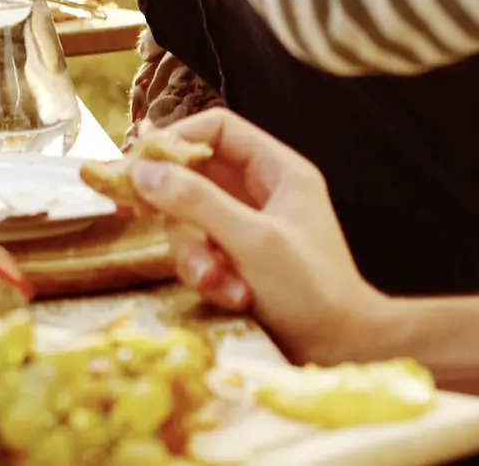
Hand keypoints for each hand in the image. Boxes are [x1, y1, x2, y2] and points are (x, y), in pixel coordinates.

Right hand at [129, 108, 390, 364]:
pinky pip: (202, 256)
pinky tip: (232, 298)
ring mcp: (247, 228)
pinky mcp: (237, 262)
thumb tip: (144, 170)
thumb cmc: (311, 289)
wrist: (338, 349)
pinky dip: (209, 278)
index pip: (219, 129)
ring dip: (196, 257)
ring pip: (191, 223)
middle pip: (194, 179)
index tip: (140, 163)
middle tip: (151, 225)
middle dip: (181, 216)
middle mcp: (262, 193)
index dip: (178, 139)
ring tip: (218, 284)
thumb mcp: (252, 241)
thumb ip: (197, 202)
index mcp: (279, 171)